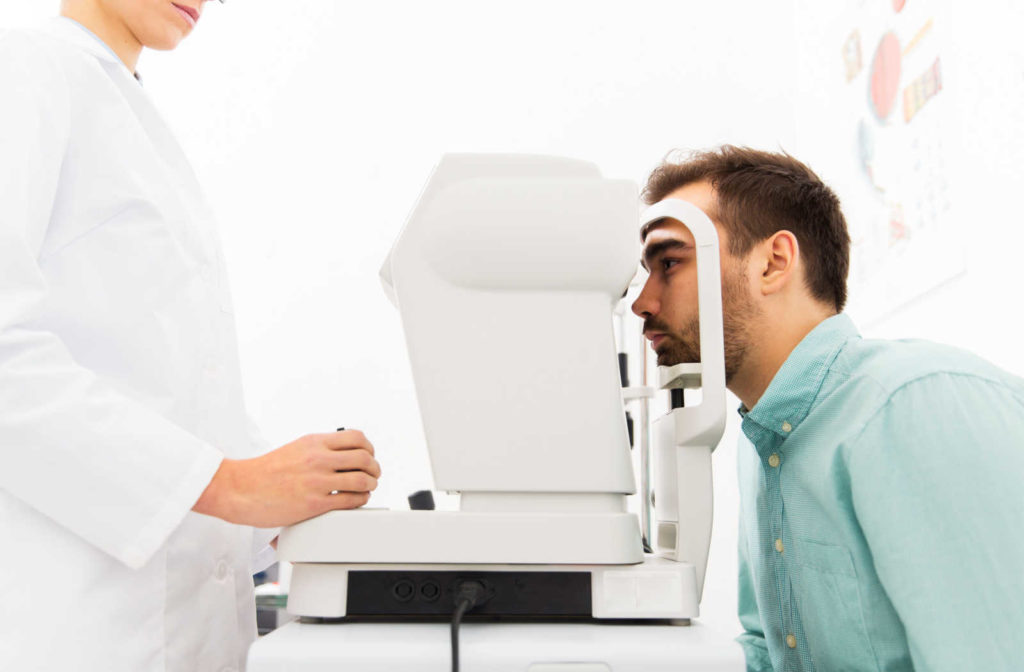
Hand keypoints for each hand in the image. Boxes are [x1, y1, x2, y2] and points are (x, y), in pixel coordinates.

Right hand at [192, 430, 380, 527]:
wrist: (240, 489)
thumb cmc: (264, 472)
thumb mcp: (295, 449)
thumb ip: (318, 449)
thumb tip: (343, 453)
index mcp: (314, 442)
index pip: (357, 438)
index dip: (370, 448)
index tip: (370, 456)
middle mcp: (318, 458)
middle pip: (364, 457)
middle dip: (374, 468)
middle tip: (373, 475)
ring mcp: (317, 481)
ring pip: (362, 479)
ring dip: (370, 485)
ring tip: (367, 488)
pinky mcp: (315, 503)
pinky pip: (350, 500)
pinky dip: (360, 500)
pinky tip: (356, 501)